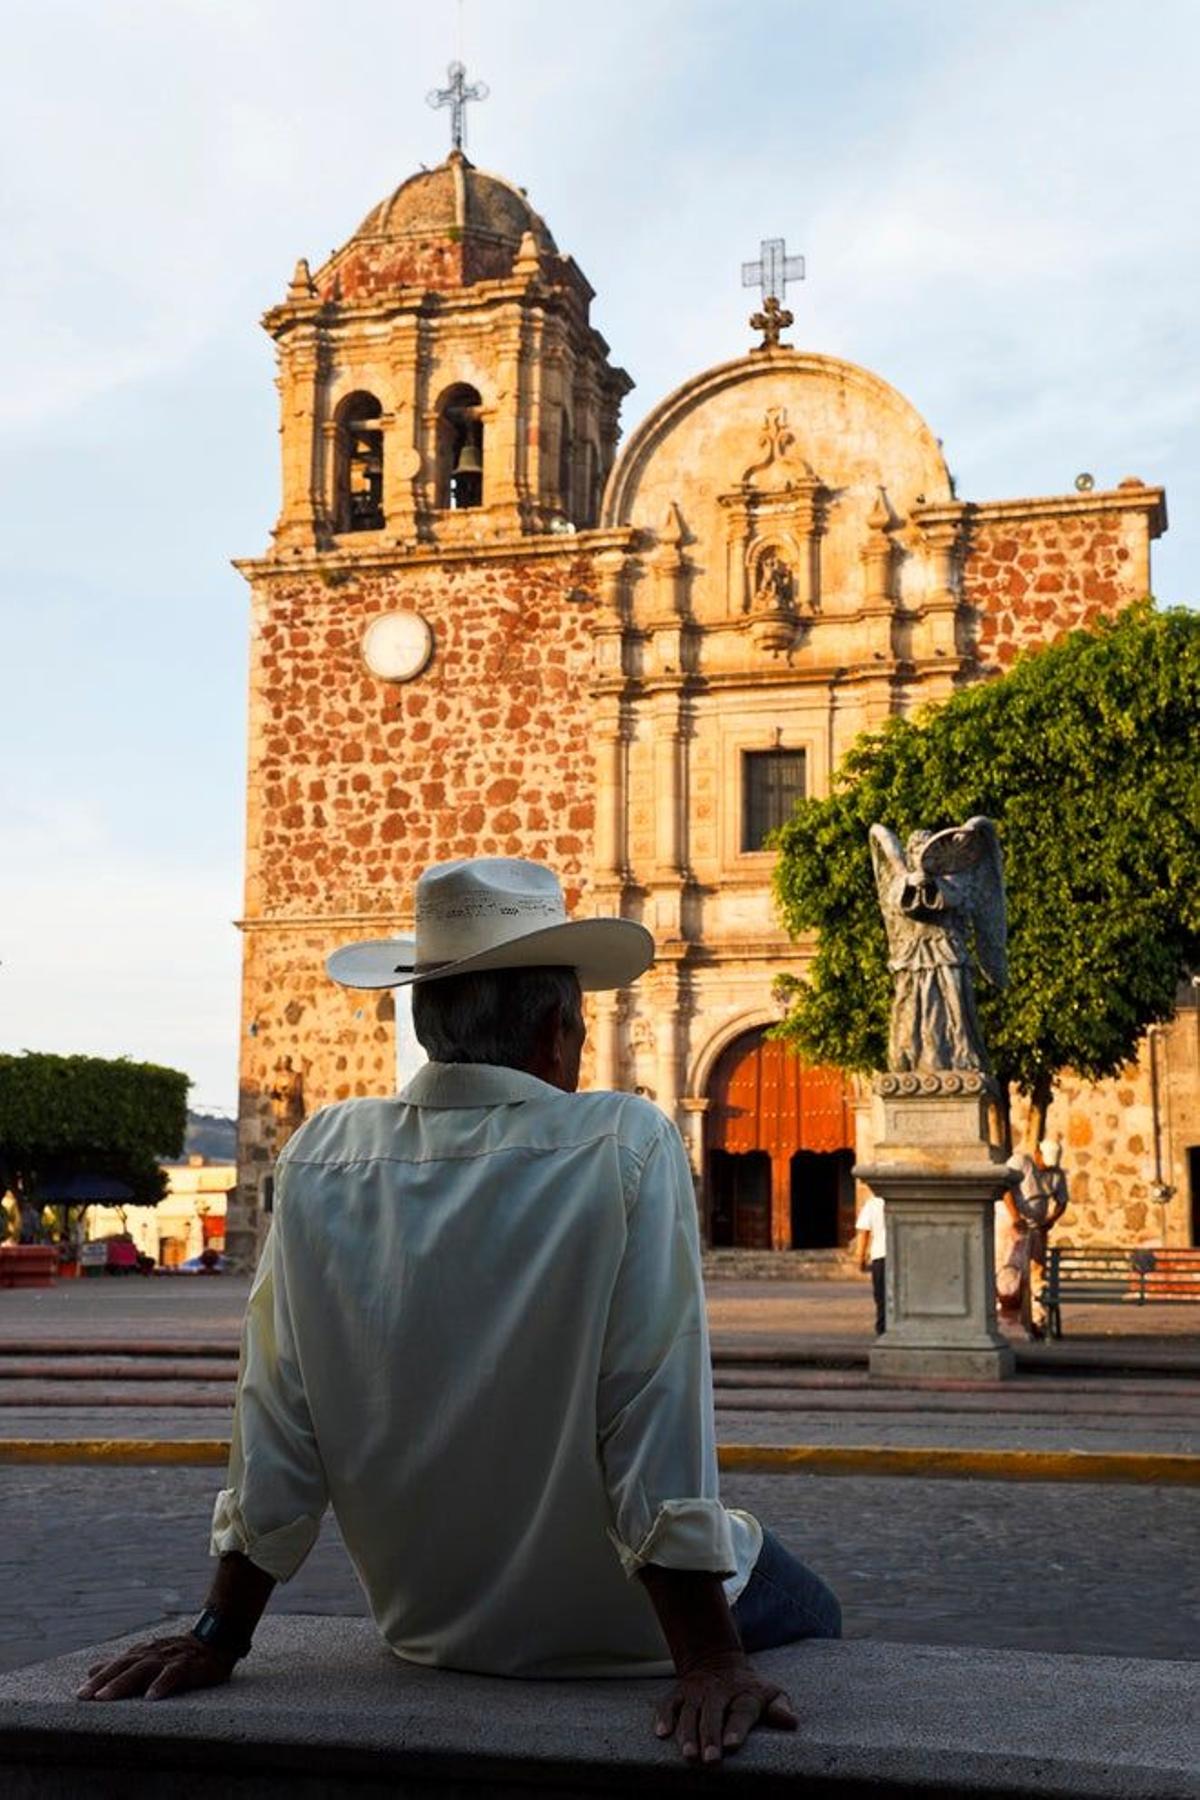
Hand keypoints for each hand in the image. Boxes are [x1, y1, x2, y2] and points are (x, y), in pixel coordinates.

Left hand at [76, 1633, 237, 1701]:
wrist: (214, 1640)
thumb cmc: (177, 1652)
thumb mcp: (147, 1655)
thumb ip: (120, 1664)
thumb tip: (91, 1669)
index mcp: (141, 1652)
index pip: (116, 1665)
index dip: (97, 1679)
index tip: (79, 1694)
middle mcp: (151, 1653)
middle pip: (124, 1667)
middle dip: (103, 1681)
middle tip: (85, 1696)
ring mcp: (168, 1658)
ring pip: (142, 1670)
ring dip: (123, 1683)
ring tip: (106, 1697)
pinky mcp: (187, 1665)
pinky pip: (172, 1675)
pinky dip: (161, 1685)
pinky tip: (151, 1697)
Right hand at [654, 1653, 796, 1763]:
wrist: (716, 1660)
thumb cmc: (749, 1688)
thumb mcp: (770, 1693)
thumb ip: (780, 1708)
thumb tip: (791, 1722)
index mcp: (744, 1694)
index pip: (741, 1711)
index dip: (737, 1728)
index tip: (733, 1745)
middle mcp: (718, 1692)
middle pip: (713, 1714)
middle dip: (710, 1736)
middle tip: (710, 1760)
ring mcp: (696, 1692)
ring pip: (690, 1712)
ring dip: (688, 1733)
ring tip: (688, 1755)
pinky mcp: (678, 1693)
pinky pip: (668, 1704)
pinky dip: (664, 1717)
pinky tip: (661, 1733)